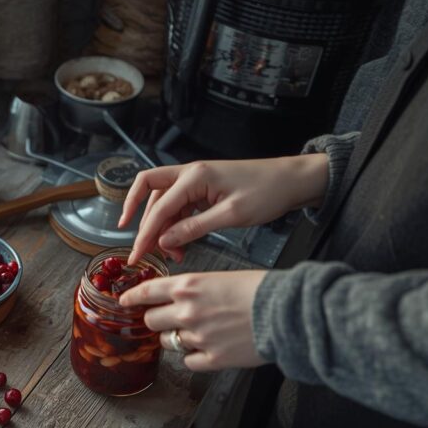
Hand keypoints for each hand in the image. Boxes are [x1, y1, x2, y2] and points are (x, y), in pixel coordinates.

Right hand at [118, 154, 328, 263]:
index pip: (159, 207)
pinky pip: (178, 205)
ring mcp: (195, 180)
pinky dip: (175, 224)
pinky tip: (181, 242)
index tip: (137, 254)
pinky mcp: (203, 189)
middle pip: (148, 191)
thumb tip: (165, 241)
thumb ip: (194, 228)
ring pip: (162, 201)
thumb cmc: (267, 192)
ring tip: (170, 252)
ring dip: (161, 226)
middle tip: (141, 250)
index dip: (145, 233)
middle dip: (140, 221)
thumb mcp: (231, 215)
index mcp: (195, 176)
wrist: (291, 181)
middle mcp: (190, 173)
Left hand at [119, 270, 267, 370]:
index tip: (124, 301)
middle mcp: (186, 312)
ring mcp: (197, 337)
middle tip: (170, 319)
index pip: (147, 292)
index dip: (132, 298)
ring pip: (168, 342)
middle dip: (157, 320)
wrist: (286, 312)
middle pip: (151, 321)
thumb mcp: (220, 278)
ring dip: (177, 338)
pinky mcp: (211, 359)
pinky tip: (209, 348)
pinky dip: (195, 356)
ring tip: (199, 332)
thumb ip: (195, 289)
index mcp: (188, 287)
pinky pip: (188, 361)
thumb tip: (180, 298)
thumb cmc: (260, 290)